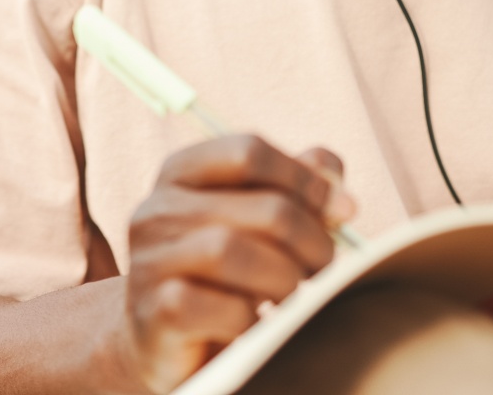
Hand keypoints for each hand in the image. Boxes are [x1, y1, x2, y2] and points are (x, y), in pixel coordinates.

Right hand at [125, 135, 355, 393]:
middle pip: (264, 207)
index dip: (305, 179)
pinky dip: (252, 318)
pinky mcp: (156, 315)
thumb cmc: (227, 267)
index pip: (250, 151)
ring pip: (234, 251)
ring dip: (285, 276)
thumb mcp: (262, 215)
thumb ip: (303, 186)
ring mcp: (149, 261)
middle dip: (311, 238)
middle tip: (324, 262)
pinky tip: (252, 322)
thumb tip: (342, 199)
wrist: (166, 340)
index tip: (339, 209)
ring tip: (290, 290)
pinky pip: (223, 308)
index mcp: (183, 171)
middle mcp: (157, 208)